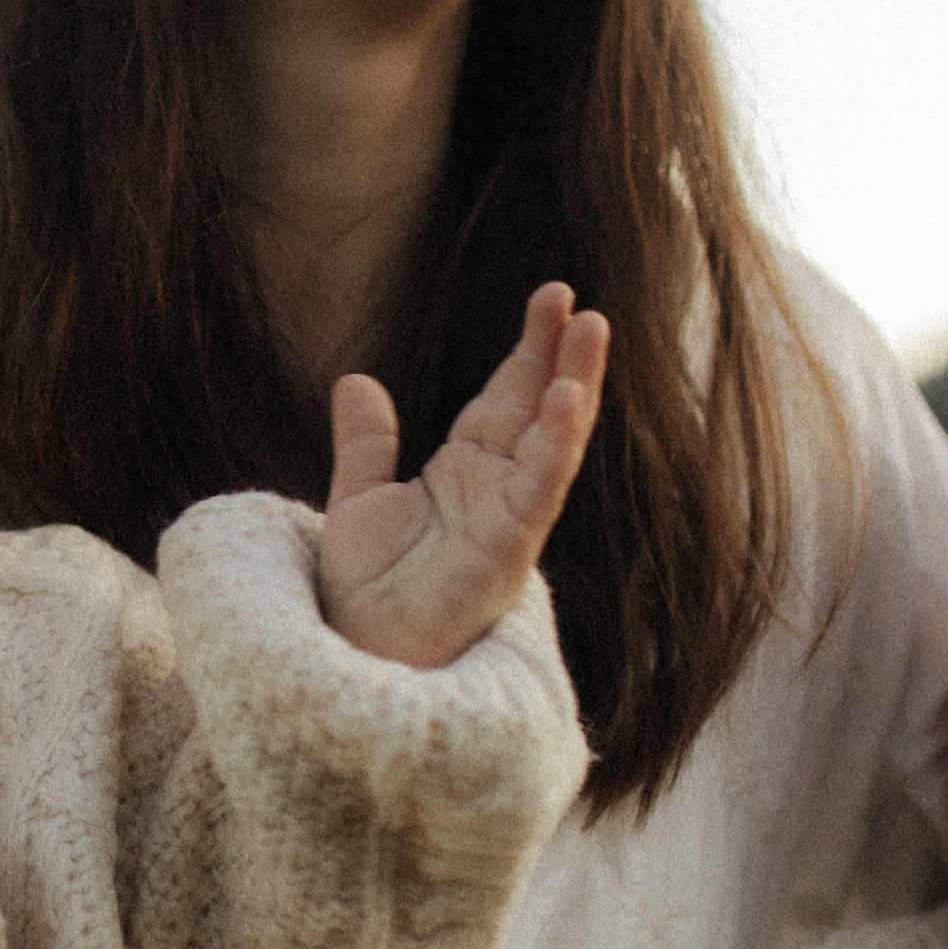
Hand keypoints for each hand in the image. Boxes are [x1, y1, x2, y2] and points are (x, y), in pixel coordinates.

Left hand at [317, 282, 607, 668]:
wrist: (355, 650)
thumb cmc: (363, 593)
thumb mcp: (357, 502)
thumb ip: (365, 444)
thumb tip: (356, 380)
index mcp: (465, 474)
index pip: (507, 398)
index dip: (530, 349)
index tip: (551, 298)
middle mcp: (496, 492)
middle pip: (538, 409)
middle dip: (561, 354)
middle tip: (578, 299)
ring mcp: (508, 521)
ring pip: (552, 443)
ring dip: (575, 387)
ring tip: (592, 330)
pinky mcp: (506, 551)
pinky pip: (538, 491)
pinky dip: (554, 447)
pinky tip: (567, 402)